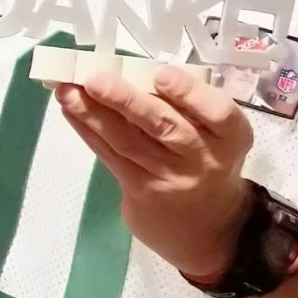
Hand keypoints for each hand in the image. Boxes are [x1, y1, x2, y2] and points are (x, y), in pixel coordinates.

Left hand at [54, 61, 252, 278]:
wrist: (209, 228)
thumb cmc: (207, 161)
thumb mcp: (216, 136)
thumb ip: (188, 107)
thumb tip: (131, 69)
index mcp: (231, 136)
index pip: (218, 113)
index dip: (189, 92)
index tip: (160, 73)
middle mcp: (203, 158)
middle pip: (165, 126)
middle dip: (126, 100)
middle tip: (94, 78)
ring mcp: (170, 177)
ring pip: (129, 141)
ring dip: (93, 114)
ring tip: (66, 91)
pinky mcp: (140, 190)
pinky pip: (110, 156)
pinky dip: (88, 131)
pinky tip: (70, 111)